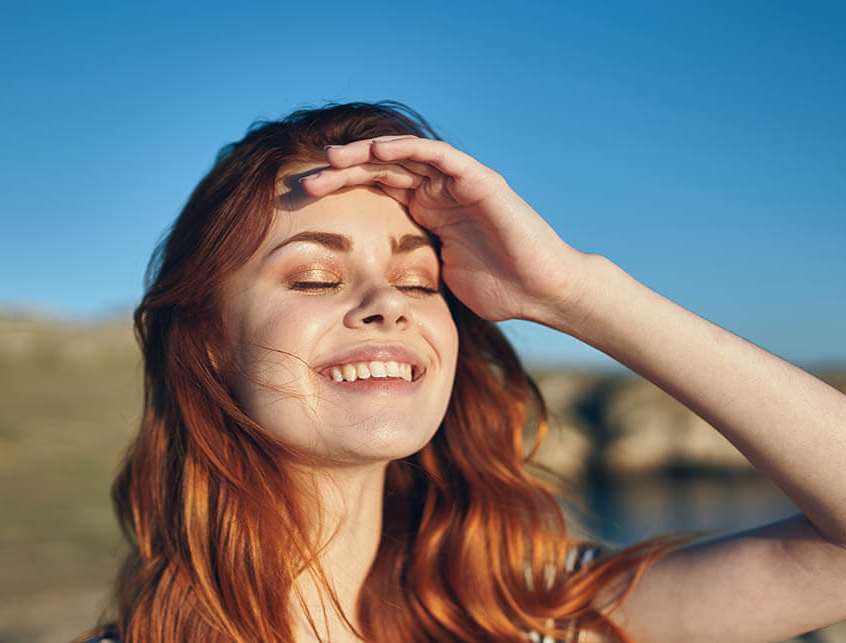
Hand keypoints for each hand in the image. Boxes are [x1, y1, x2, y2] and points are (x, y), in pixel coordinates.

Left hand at [301, 136, 587, 324]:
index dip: (341, 192)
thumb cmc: (498, 290)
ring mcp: (458, 183)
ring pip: (404, 156)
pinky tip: (377, 149)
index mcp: (426, 213)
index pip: (376, 192)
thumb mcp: (437, 278)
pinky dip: (407, 147)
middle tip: (306, 181)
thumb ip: (409, 267)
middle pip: (381, 171)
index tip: (304, 202)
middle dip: (342, 173)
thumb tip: (370, 287)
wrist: (541, 292)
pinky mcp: (478, 179)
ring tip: (332, 159)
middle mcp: (439, 192)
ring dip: (366, 154)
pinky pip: (437, 154)